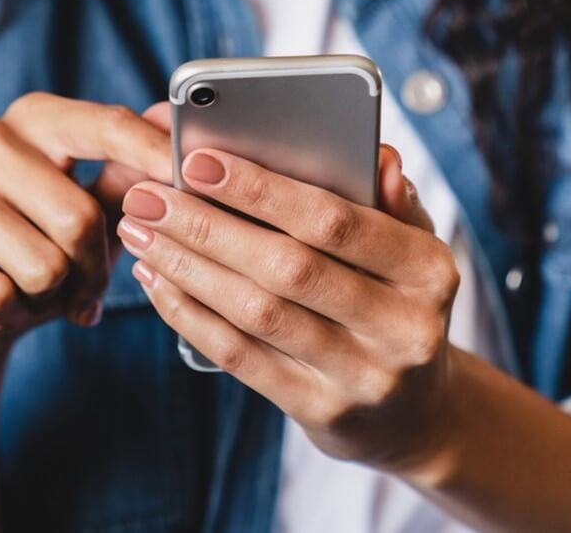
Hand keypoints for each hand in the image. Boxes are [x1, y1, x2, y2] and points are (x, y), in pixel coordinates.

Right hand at [0, 95, 170, 375]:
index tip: (191, 178)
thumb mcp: (97, 214)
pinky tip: (1, 306)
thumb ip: (133, 174)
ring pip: (40, 263)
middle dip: (94, 269)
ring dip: (52, 296)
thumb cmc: (43, 251)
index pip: (105, 126)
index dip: (152, 156)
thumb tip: (173, 125)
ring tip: (39, 292)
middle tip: (87, 288)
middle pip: (78, 215)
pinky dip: (12, 314)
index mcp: (36, 118)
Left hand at [116, 144, 459, 471]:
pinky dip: (191, 315)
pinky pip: (242, 357)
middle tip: (148, 196)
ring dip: (188, 268)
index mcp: (429, 270)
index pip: (337, 222)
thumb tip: (377, 156)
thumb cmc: (398, 303)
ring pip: (258, 314)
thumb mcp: (413, 249)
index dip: (263, 190)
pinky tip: (158, 281)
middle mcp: (404, 327)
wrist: (415, 414)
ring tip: (141, 232)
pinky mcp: (322, 412)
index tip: (198, 161)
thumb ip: (390, 200)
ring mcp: (363, 377)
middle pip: (288, 268)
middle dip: (208, 226)